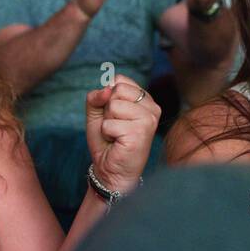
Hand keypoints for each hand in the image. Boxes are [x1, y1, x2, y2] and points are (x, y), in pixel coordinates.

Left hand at [85, 74, 159, 195]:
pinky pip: (109, 123)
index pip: (119, 80)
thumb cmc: (107, 142)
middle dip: (107, 110)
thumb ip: (97, 96)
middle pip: (116, 90)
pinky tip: (118, 143)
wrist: (110, 170)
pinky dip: (107, 134)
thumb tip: (107, 88)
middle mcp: (152, 107)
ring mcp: (149, 119)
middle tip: (115, 127)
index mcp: (145, 100)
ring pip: (113, 106)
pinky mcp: (141, 132)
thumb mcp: (97, 114)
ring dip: (107, 123)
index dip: (107, 98)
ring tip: (116, 135)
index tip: (114, 116)